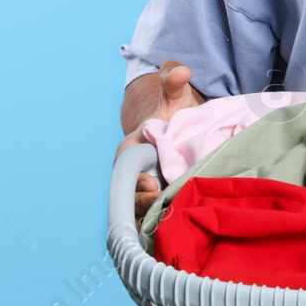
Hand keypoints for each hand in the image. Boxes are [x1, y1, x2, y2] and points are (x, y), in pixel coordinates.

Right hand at [115, 60, 204, 223]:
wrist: (179, 131)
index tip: (154, 183)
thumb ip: (173, 79)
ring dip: (154, 220)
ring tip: (172, 224)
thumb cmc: (173, 112)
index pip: (126, 166)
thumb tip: (180, 71)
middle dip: (145, 205)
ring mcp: (145, 191)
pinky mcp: (159, 204)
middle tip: (166, 206)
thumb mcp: (174, 94)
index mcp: (131, 149)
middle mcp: (134, 173)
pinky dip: (163, 227)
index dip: (136, 178)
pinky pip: (156, 220)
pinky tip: (178, 233)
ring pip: (141, 213)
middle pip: (132, 195)